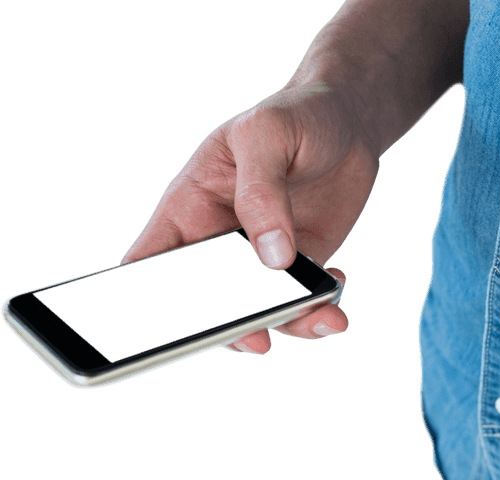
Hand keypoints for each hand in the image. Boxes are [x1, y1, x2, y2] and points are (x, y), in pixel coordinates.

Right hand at [123, 80, 378, 353]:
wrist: (348, 121)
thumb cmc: (294, 115)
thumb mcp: (267, 135)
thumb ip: (262, 194)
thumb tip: (272, 259)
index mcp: (189, 207)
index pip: (150, 263)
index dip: (146, 302)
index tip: (166, 328)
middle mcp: (219, 241)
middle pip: (205, 304)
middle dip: (229, 329)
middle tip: (258, 339)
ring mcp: (260, 259)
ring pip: (261, 313)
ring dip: (291, 323)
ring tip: (325, 317)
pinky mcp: (300, 266)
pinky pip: (301, 303)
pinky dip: (320, 307)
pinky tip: (335, 284)